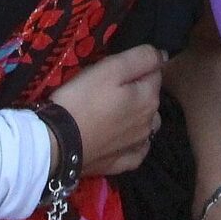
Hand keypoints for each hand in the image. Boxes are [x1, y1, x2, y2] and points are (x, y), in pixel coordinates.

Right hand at [48, 45, 162, 177]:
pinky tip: (122, 140)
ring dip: (137, 117)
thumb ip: (141, 58)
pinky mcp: (119, 164)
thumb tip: (163, 55)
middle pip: (150, 100)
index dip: (137, 67)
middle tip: (109, 88)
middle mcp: (149, 124)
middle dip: (138, 92)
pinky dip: (133, 144)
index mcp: (149, 99)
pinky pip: (135, 152)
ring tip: (114, 113)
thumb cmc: (83, 99)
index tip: (116, 69)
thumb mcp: (110, 68)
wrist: (57, 143)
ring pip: (146, 126)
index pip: (154, 73)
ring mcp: (135, 146)